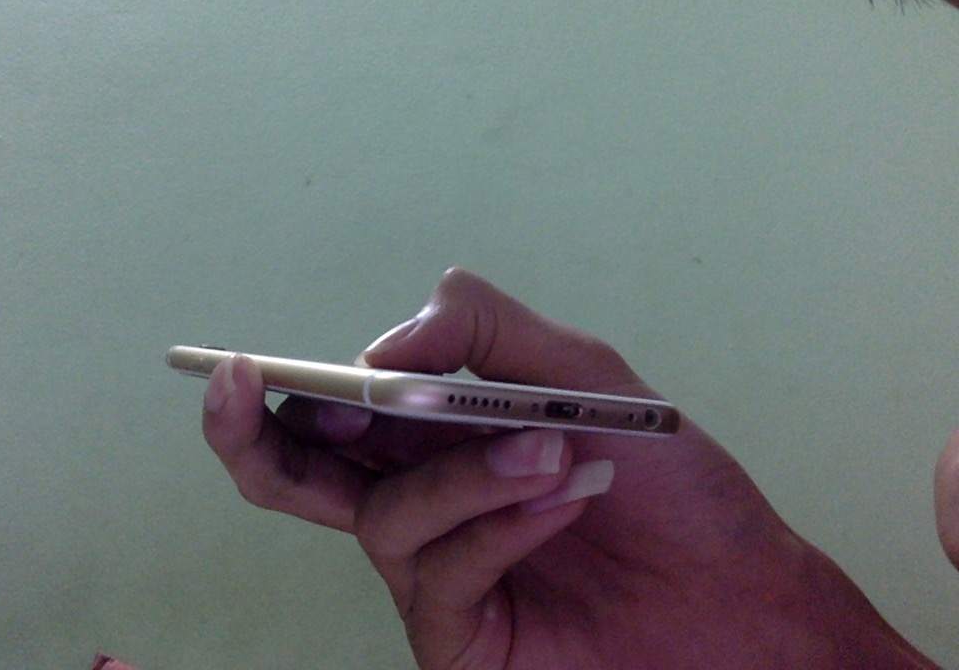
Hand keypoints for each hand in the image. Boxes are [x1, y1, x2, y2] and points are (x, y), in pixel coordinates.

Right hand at [201, 268, 938, 668]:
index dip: (277, 392)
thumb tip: (384, 346)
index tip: (241, 365)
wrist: (735, 590)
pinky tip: (560, 499)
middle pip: (300, 478)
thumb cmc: (665, 484)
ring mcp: (435, 574)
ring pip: (385, 514)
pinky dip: (499, 522)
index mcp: (435, 441)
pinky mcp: (458, 637)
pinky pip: (442, 571)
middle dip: (254, 439)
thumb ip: (488, 334)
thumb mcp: (584, 374)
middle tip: (236, 391)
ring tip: (552, 451)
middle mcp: (420, 504)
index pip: (333, 414)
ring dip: (464, 472)